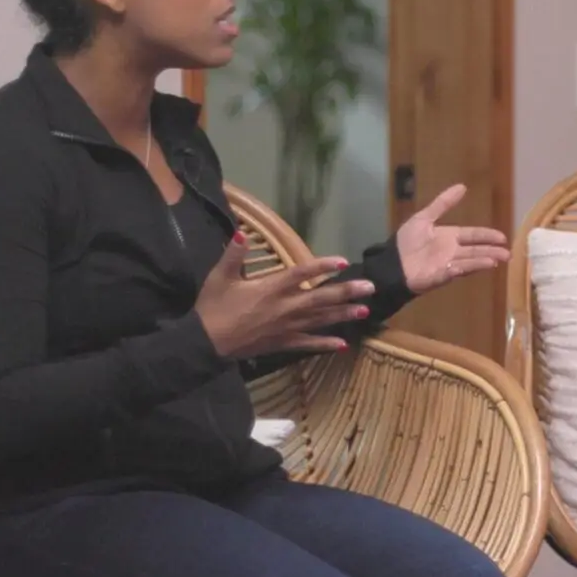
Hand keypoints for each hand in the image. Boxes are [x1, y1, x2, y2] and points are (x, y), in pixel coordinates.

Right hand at [195, 236, 374, 359]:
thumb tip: (240, 232)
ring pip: (320, 320)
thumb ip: (233, 254)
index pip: (302, 273)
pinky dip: (325, 344)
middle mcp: (285, 307)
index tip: (343, 262)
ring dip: (343, 315)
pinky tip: (343, 344)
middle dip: (347, 292)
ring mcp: (286, 327)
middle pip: (321, 298)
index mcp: (271, 288)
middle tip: (370, 288)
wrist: (205, 343)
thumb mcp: (219, 277)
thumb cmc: (213, 307)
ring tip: (365, 310)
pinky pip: (308, 344)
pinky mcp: (282, 343)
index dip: (323, 266)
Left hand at [395, 184, 511, 293]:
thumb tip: (462, 186)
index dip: (487, 236)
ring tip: (495, 261)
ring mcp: (448, 266)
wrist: (390, 263)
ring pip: (469, 262)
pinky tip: (467, 268)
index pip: (473, 236)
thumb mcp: (424, 218)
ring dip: (481, 262)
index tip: (502, 237)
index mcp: (450, 237)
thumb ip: (443, 204)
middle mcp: (453, 252)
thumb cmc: (406, 241)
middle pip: (476, 251)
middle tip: (507, 254)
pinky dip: (460, 270)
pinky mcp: (439, 277)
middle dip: (492, 252)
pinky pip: (451, 273)